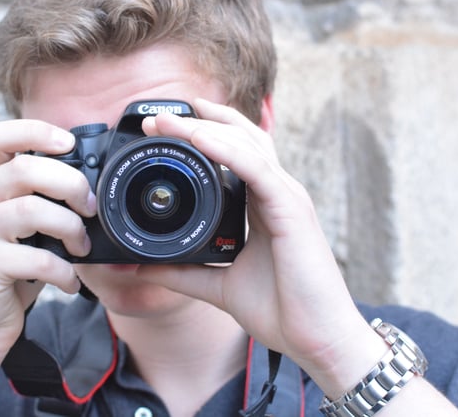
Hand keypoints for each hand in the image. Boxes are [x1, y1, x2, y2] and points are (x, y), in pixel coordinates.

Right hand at [0, 119, 96, 366]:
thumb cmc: (10, 269)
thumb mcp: (23, 226)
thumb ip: (41, 197)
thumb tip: (91, 182)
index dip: (35, 131)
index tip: (69, 143)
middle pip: (26, 168)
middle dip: (71, 185)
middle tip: (90, 208)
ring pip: (34, 210)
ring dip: (71, 229)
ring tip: (80, 248)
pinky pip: (38, 258)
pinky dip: (64, 271)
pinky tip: (69, 281)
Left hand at [136, 99, 382, 391]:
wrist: (318, 340)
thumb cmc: (282, 310)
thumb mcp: (218, 286)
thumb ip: (182, 273)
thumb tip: (140, 266)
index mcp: (264, 203)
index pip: (235, 152)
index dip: (203, 132)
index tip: (164, 128)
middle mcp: (277, 192)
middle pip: (240, 137)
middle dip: (200, 120)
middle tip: (158, 116)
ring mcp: (287, 197)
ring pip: (246, 145)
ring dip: (205, 128)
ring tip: (168, 121)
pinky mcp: (292, 210)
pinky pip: (256, 170)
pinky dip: (227, 150)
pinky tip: (200, 139)